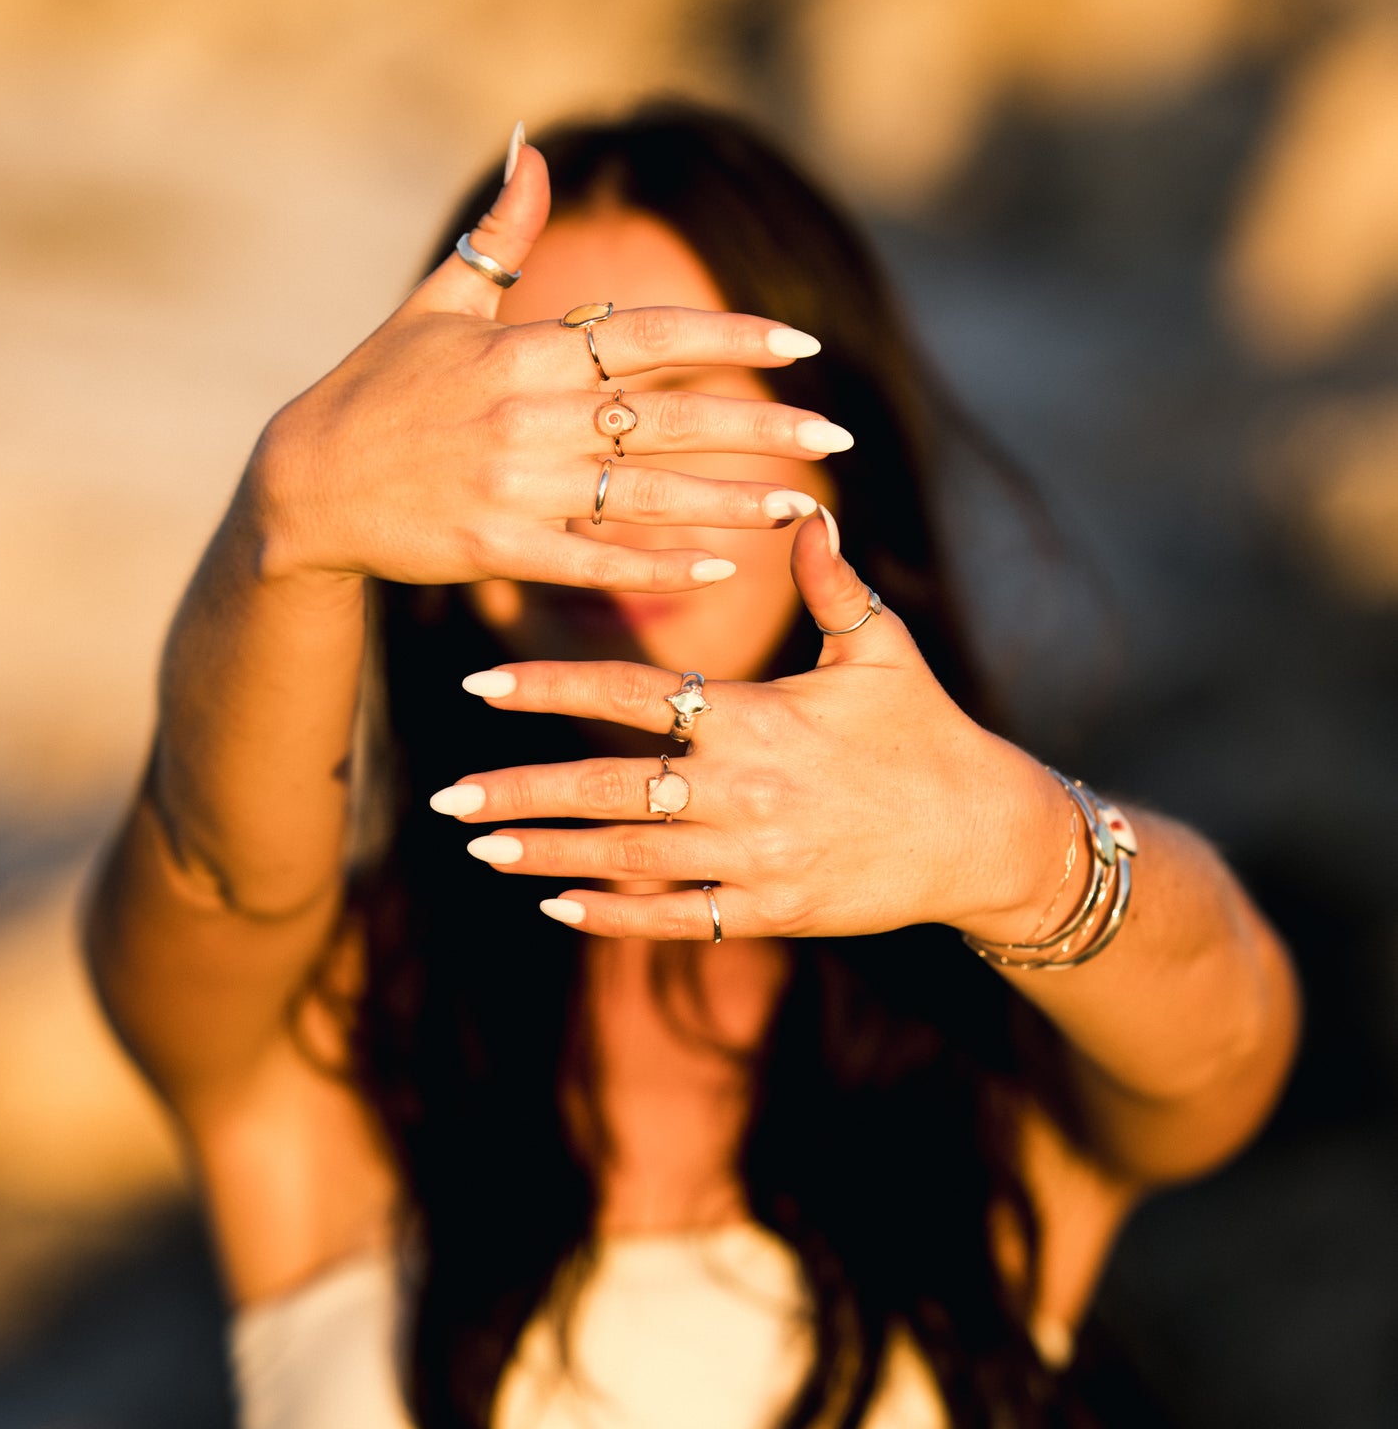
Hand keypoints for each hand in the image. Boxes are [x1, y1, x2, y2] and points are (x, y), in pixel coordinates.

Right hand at [247, 132, 851, 593]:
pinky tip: (719, 569)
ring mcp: (512, 486)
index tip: (800, 345)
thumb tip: (536, 149)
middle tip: (840, 437)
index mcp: (521, 351)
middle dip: (761, 427)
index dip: (727, 340)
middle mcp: (526, 417)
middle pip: (668, 420)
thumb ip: (501, 237)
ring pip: (646, 496)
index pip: (646, 337)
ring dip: (732, 504)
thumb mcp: (434, 303)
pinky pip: (592, 559)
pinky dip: (656, 567)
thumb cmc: (375, 388)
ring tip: (804, 508)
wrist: (303, 486)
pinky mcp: (495, 548)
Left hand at [431, 509, 1072, 941]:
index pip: (631, 695)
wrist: (984, 835)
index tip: (478, 686)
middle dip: (520, 791)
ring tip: (479, 847)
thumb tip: (802, 510)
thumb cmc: (926, 731)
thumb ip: (831, 583)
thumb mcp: (883, 648)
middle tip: (444, 795)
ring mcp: (754, 858)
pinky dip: (613, 915)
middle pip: (608, 787)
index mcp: (756, 716)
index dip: (549, 689)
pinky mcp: (772, 913)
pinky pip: (676, 919)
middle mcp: (744, 789)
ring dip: (548, 852)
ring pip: (629, 857)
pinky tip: (554, 905)